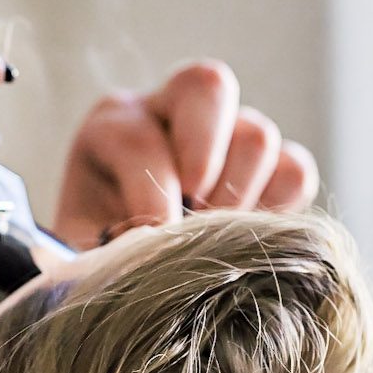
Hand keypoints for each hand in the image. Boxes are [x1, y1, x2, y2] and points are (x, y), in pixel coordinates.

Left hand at [51, 60, 318, 250]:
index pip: (138, 137)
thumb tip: (139, 251)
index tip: (152, 238)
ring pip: (257, 135)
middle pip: (208, 85)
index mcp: (115, 126)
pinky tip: (244, 238)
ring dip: (239, 196)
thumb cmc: (101, 271)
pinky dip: (278, 207)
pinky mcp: (270, 169)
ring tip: (211, 240)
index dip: (150, 192)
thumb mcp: (77, 261)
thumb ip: (95, 251)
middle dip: (204, 154)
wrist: (131, 287)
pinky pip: (295, 171)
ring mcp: (228, 135)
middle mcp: (173, 113)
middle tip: (193, 210)